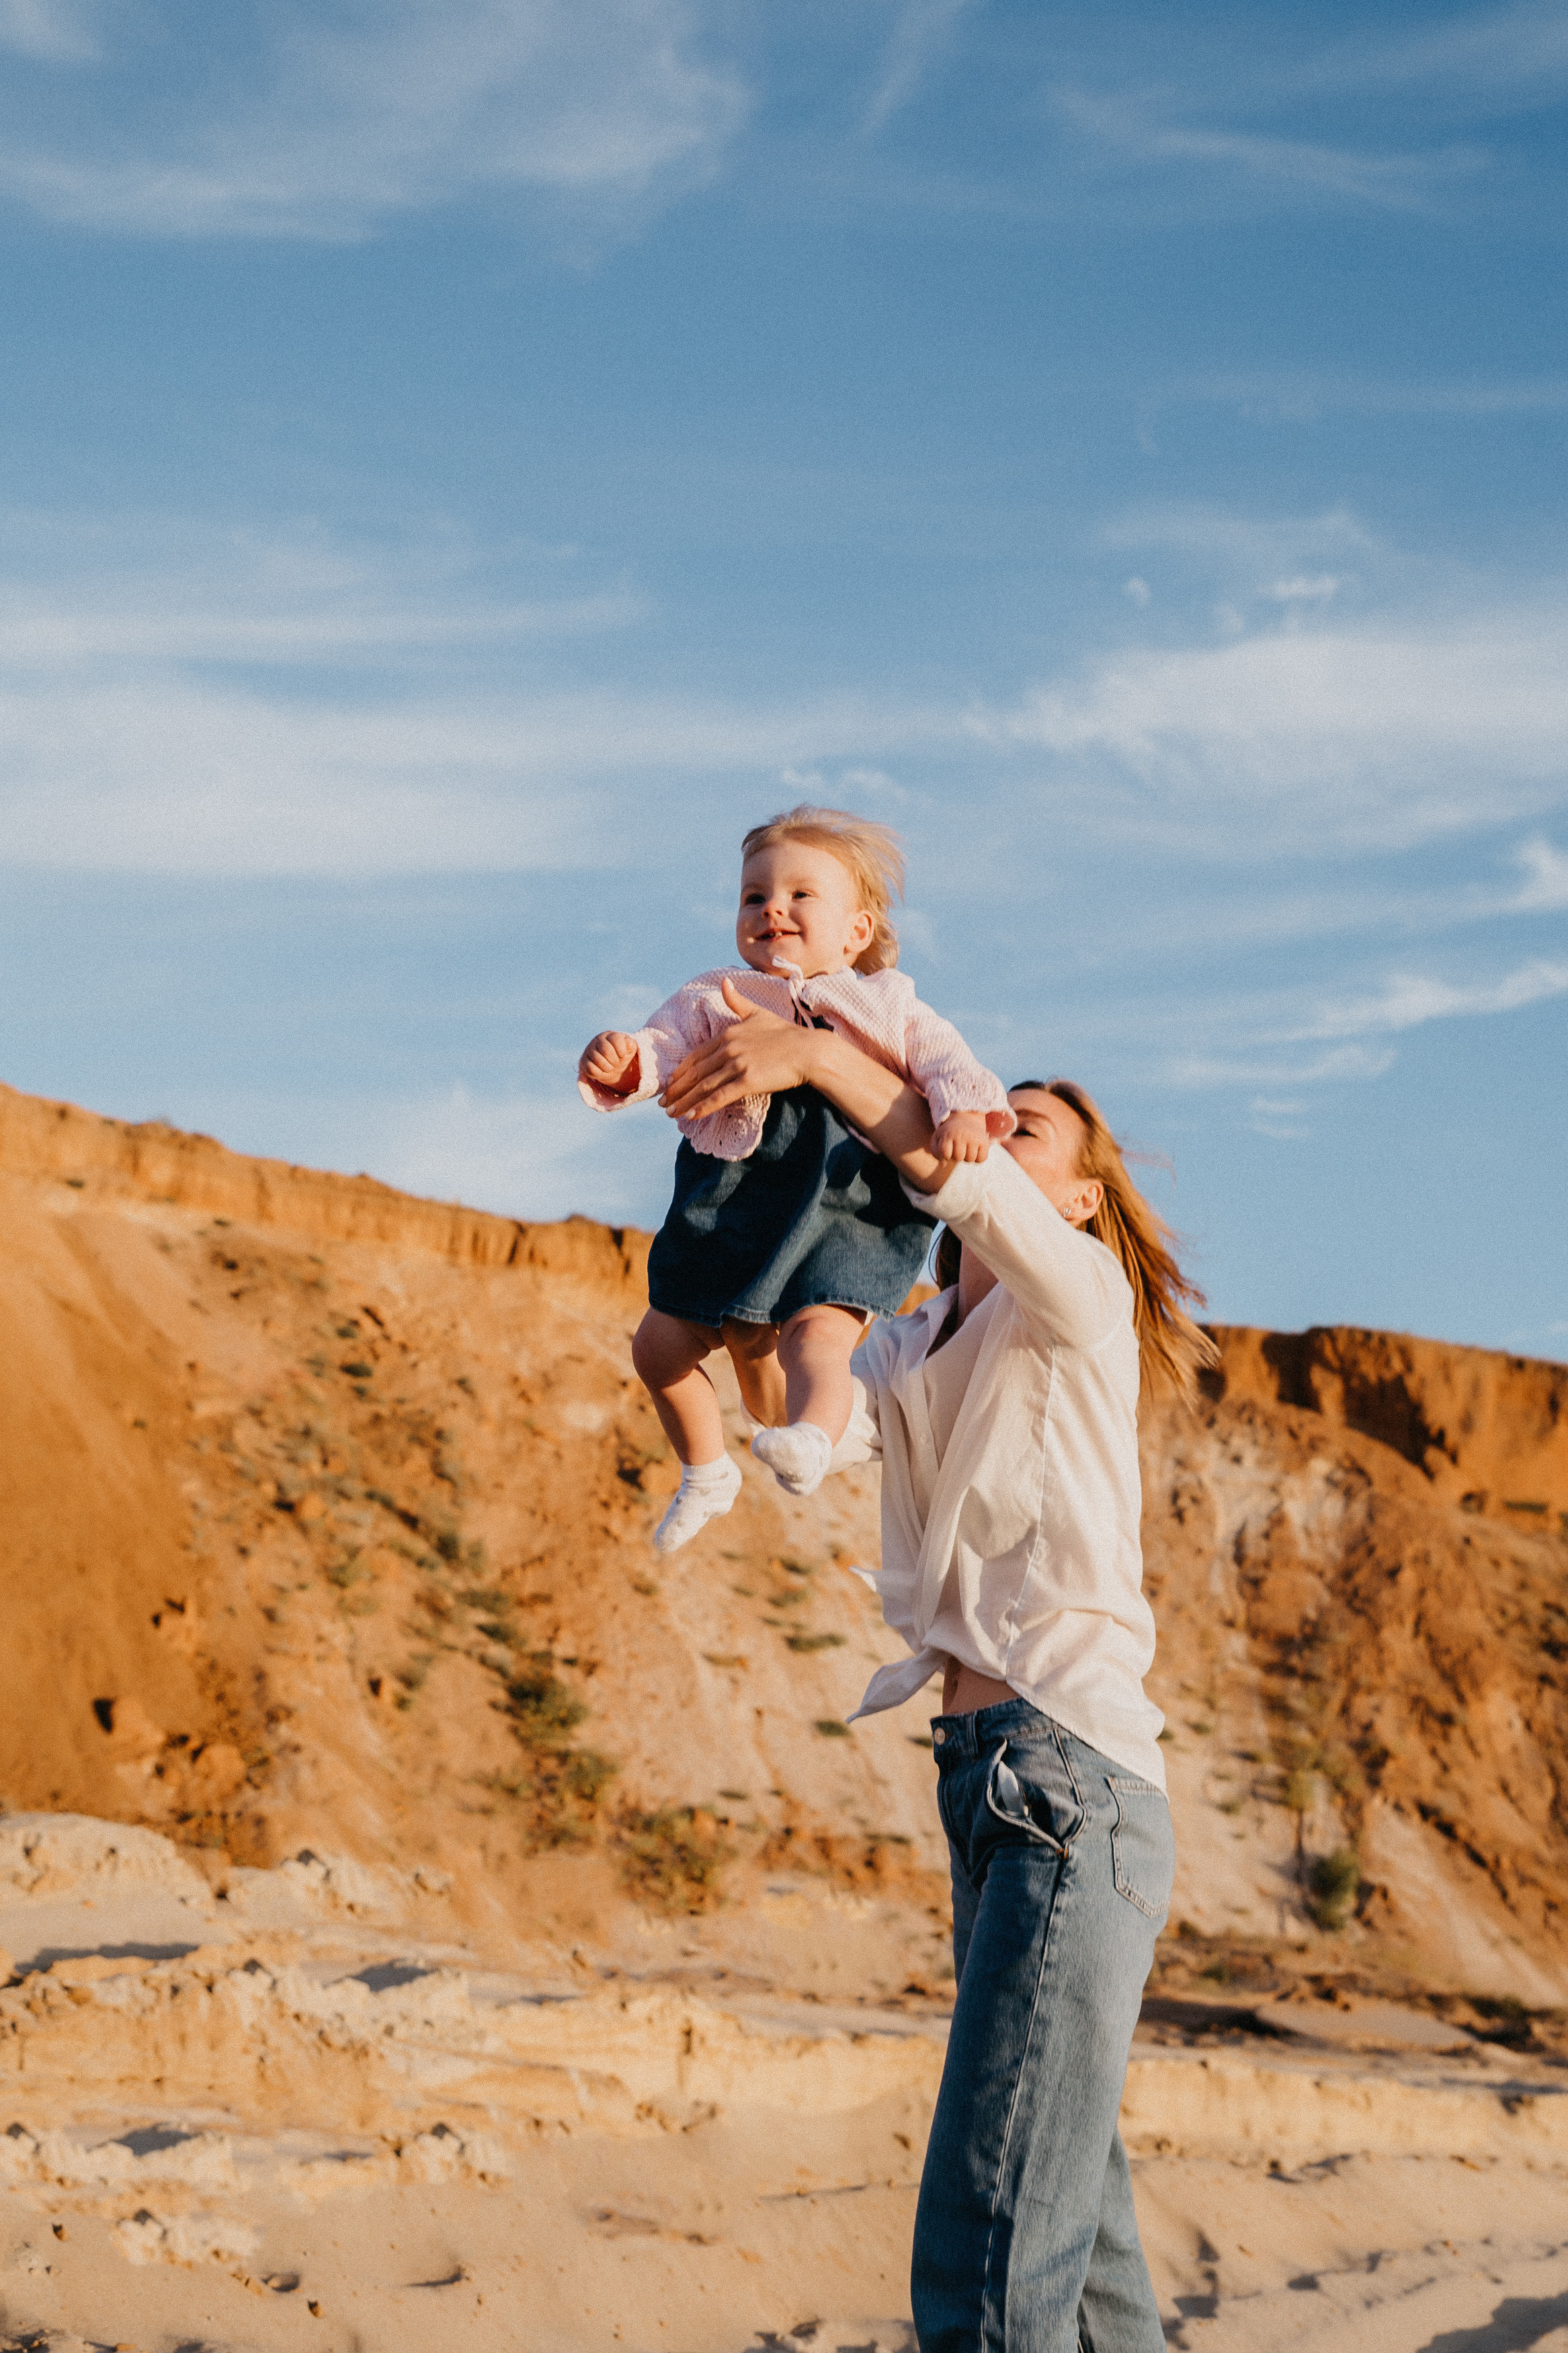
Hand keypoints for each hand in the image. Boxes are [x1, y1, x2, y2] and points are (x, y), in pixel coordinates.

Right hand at [580, 1030, 640, 1095]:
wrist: (612, 1065)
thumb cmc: (622, 1055)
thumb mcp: (629, 1049)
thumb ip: (631, 1044)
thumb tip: (629, 1044)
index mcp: (610, 1035)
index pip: (615, 1039)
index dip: (621, 1050)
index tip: (623, 1055)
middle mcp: (598, 1040)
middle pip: (606, 1049)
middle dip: (614, 1060)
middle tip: (616, 1063)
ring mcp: (589, 1050)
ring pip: (597, 1060)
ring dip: (607, 1068)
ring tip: (610, 1068)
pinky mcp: (584, 1061)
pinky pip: (590, 1069)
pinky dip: (599, 1073)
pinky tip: (602, 1071)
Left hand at [660, 976, 818, 1121]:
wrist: (809, 1050)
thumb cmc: (786, 1033)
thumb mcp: (758, 1013)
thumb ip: (737, 1002)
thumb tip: (724, 983)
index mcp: (728, 1033)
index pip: (696, 1055)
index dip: (680, 1071)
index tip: (669, 1083)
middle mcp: (728, 1048)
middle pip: (695, 1072)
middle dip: (677, 1089)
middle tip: (663, 1103)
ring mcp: (737, 1065)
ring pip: (704, 1086)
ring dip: (685, 1101)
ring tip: (671, 1113)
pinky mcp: (748, 1081)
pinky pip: (720, 1096)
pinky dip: (703, 1106)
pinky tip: (691, 1115)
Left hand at [932, 1110, 991, 1163]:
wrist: (965, 1119)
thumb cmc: (949, 1134)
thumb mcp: (937, 1139)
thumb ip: (936, 1152)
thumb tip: (943, 1164)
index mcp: (948, 1134)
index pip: (946, 1154)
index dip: (946, 1156)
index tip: (947, 1150)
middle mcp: (962, 1135)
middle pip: (959, 1158)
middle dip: (956, 1156)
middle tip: (957, 1148)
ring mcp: (974, 1138)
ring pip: (970, 1159)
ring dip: (967, 1157)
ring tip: (965, 1149)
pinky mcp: (984, 1141)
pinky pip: (982, 1158)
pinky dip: (978, 1158)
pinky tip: (974, 1150)